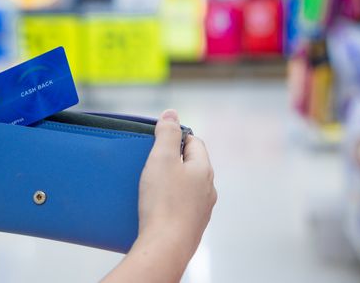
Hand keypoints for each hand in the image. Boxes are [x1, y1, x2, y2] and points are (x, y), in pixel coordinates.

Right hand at [103, 109, 216, 282]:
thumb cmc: (163, 202)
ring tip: (151, 185)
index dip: (177, 137)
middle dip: (173, 160)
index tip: (159, 140)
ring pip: (187, 187)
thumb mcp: (162, 158)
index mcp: (203, 170)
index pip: (194, 142)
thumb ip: (167, 134)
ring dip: (172, 182)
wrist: (165, 246)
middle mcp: (207, 189)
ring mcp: (201, 210)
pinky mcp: (191, 227)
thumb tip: (172, 113)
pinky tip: (155, 207)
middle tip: (151, 162)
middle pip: (191, 165)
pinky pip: (181, 206)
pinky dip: (170, 202)